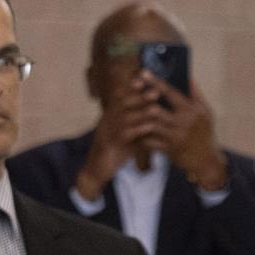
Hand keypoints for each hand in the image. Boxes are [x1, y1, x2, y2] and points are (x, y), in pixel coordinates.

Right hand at [77, 75, 156, 200]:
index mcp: (112, 116)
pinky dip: (136, 130)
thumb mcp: (129, 138)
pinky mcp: (107, 144)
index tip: (150, 83)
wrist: (97, 171)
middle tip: (157, 92)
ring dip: (141, 112)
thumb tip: (156, 121)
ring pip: (124, 118)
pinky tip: (148, 128)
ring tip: (157, 109)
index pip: (123, 98)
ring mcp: (106, 131)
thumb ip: (139, 128)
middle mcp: (107, 120)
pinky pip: (122, 135)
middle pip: (123, 104)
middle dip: (140, 97)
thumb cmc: (115, 153)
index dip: (135, 90)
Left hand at [137, 73, 227, 189]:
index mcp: (192, 111)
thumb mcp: (206, 113)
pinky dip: (140, 136)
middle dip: (141, 100)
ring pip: (151, 125)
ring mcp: (176, 137)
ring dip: (138, 119)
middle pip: (156, 109)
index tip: (142, 72)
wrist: (207, 162)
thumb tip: (188, 77)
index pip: (172, 93)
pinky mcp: (170, 150)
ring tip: (126, 111)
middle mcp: (184, 123)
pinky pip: (150, 141)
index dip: (156, 82)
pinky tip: (133, 130)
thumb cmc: (205, 134)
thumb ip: (196, 95)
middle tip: (127, 93)